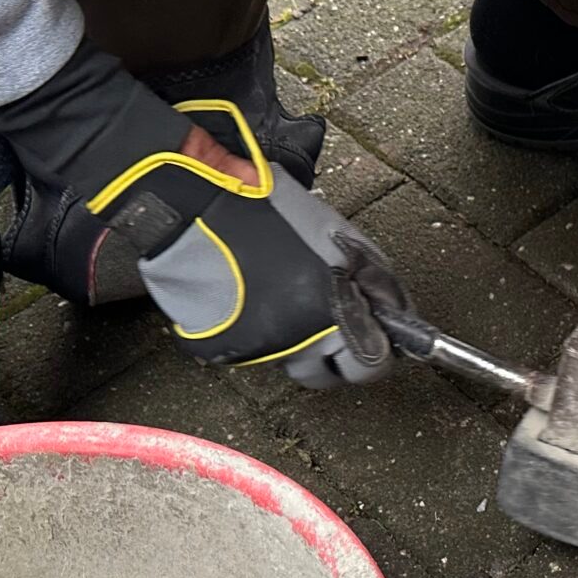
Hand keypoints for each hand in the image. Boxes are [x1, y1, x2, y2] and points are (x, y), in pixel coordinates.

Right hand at [0, 40, 409, 386]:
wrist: (186, 201)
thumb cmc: (261, 203)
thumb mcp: (332, 231)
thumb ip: (367, 274)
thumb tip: (390, 308)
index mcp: (335, 308)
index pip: (373, 362)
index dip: (379, 349)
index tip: (378, 334)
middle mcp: (302, 339)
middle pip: (335, 376)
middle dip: (341, 356)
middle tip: (336, 325)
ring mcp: (261, 347)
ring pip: (294, 367)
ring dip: (301, 346)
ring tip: (290, 306)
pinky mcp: (223, 348)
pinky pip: (253, 353)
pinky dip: (258, 334)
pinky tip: (252, 299)